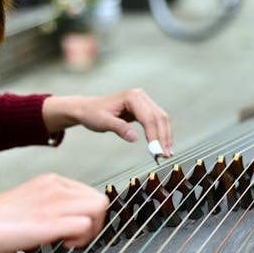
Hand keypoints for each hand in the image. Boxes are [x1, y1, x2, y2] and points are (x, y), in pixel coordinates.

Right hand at [0, 174, 107, 252]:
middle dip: (95, 222)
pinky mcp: (50, 221)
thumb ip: (54, 205)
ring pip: (99, 209)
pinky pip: (85, 224)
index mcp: (52, 180)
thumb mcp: (32, 202)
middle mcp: (56, 187)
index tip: (73, 228)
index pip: (90, 193)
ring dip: (91, 230)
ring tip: (69, 240)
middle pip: (100, 200)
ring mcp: (54, 202)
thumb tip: (73, 220)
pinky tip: (63, 244)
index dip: (88, 214)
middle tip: (75, 237)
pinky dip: (81, 239)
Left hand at [43, 89, 172, 156]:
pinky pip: (156, 121)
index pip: (149, 118)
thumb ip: (119, 128)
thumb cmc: (92, 114)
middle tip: (165, 155)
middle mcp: (141, 96)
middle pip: (159, 118)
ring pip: (161, 119)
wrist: (86, 109)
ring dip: (165, 136)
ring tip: (167, 153)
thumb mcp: (102, 122)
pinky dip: (161, 133)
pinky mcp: (143, 109)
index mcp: (132, 97)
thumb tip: (134, 138)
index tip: (157, 152)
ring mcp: (143, 101)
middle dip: (164, 137)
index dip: (155, 136)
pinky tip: (163, 146)